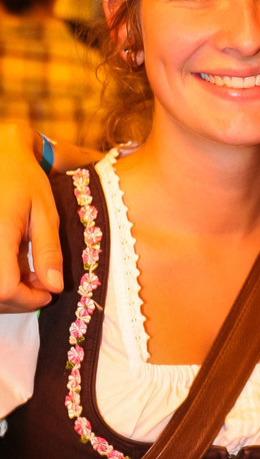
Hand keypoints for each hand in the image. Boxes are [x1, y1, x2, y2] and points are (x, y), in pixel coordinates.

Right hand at [0, 124, 61, 311]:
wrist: (1, 158)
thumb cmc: (24, 180)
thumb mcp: (45, 213)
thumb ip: (48, 251)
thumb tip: (54, 286)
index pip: (5, 289)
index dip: (27, 300)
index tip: (49, 295)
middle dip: (18, 300)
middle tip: (43, 288)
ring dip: (7, 292)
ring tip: (31, 276)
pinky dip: (0, 279)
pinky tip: (16, 268)